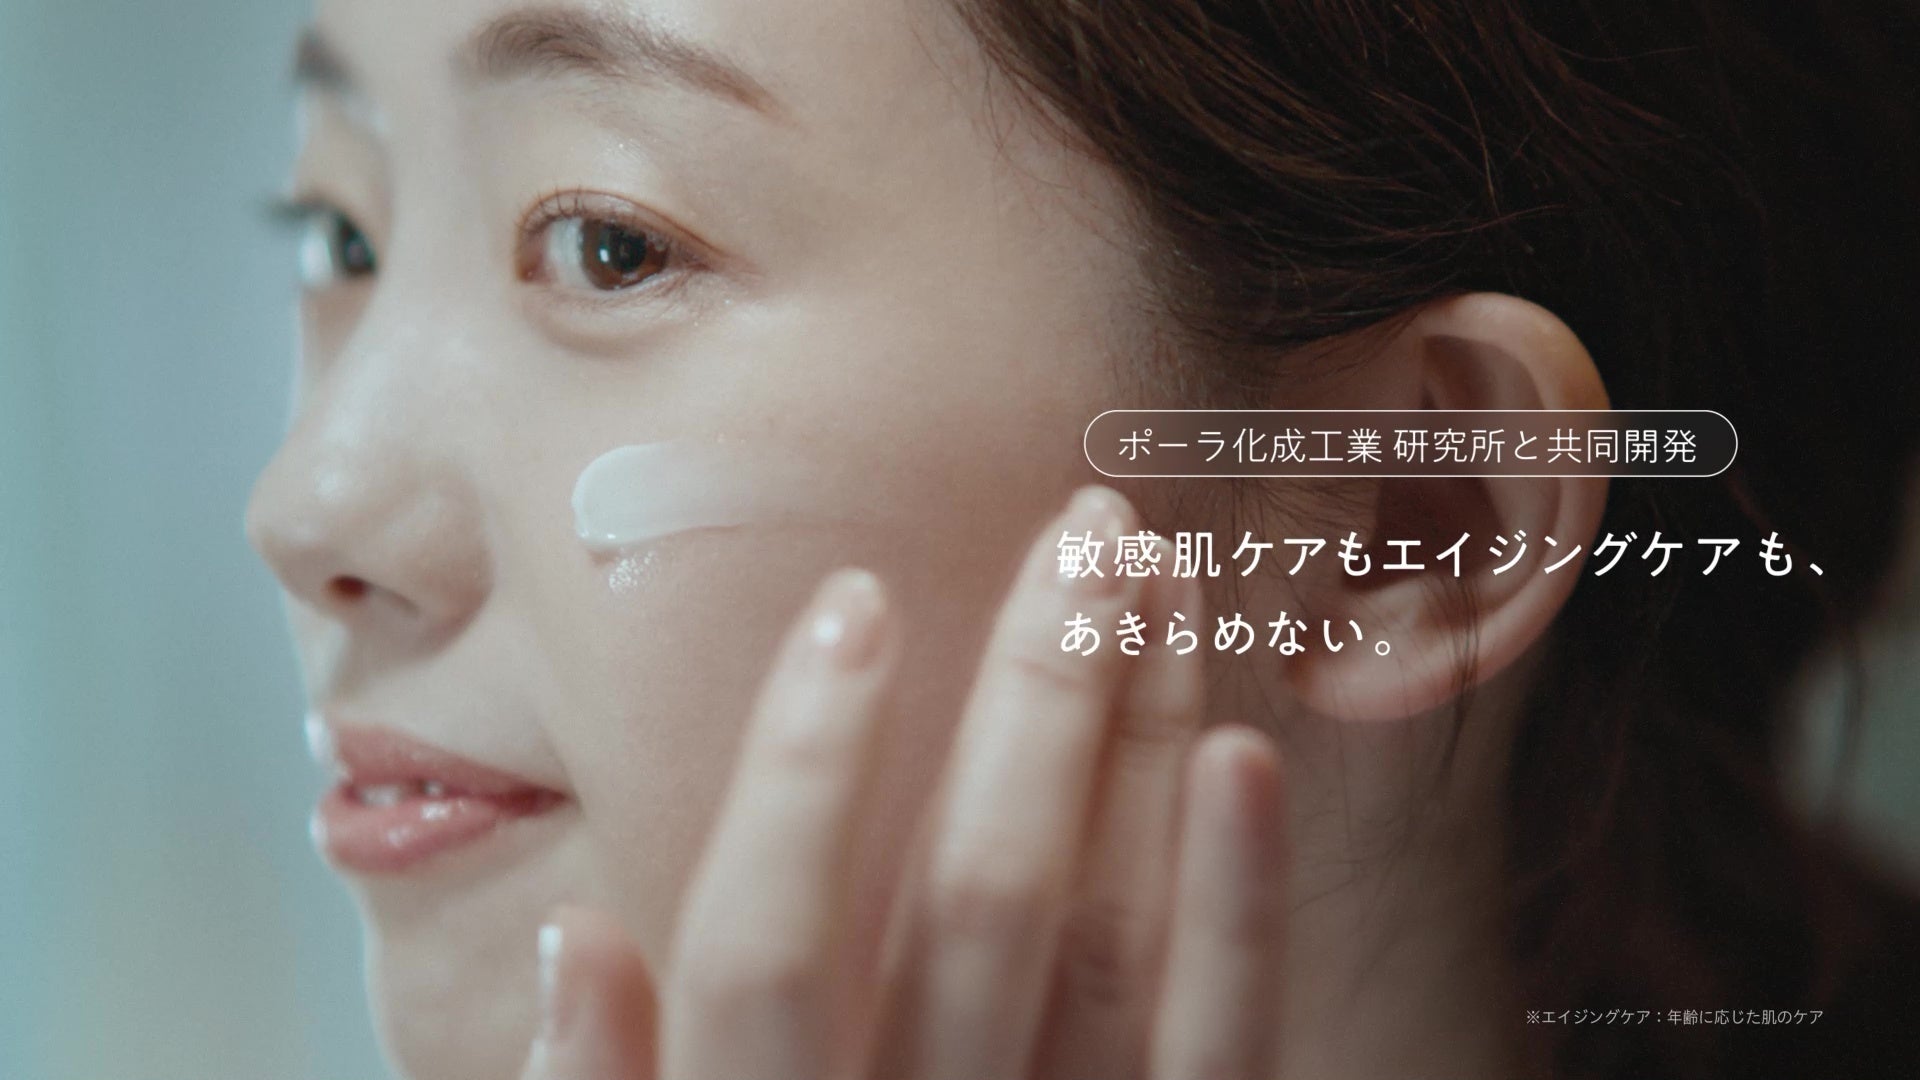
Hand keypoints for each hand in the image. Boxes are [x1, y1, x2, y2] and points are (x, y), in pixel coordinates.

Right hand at [519, 485, 1289, 1079]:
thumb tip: (568, 935)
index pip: (762, 948)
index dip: (799, 772)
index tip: (855, 601)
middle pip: (973, 909)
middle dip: (1030, 703)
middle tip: (1083, 534)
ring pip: (1109, 947)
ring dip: (1140, 752)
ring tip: (1165, 587)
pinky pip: (1221, 1052)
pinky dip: (1240, 908)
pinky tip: (1250, 758)